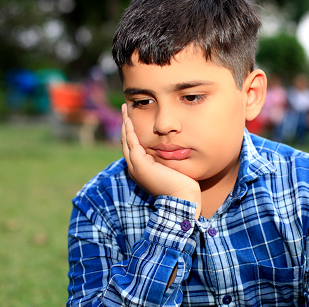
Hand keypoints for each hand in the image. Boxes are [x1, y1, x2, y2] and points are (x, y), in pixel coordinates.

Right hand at [121, 104, 200, 218]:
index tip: (133, 120)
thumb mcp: (173, 168)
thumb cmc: (183, 186)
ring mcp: (136, 167)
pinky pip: (132, 143)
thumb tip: (175, 148)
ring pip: (127, 140)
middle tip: (125, 110)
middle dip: (125, 125)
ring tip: (125, 110)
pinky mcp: (140, 164)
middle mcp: (136, 168)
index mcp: (142, 170)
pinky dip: (130, 130)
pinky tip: (130, 120)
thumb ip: (168, 158)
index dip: (132, 133)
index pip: (134, 147)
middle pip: (126, 142)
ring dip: (125, 124)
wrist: (183, 199)